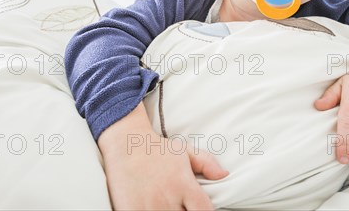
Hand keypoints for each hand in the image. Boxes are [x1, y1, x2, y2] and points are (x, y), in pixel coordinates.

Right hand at [99, 103, 228, 209]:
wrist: (125, 145)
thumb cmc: (157, 148)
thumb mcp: (184, 151)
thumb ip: (206, 163)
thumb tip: (224, 175)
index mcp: (184, 185)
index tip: (200, 208)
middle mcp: (168, 199)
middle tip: (182, 204)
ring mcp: (149, 208)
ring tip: (168, 205)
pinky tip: (153, 208)